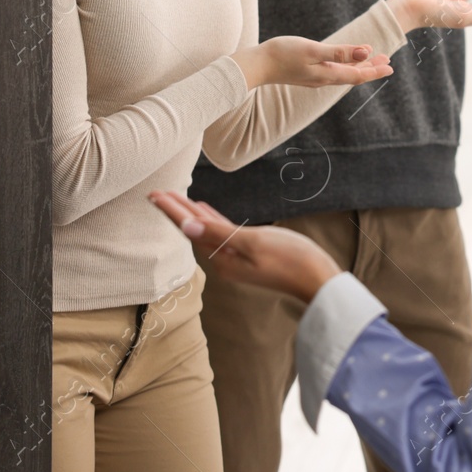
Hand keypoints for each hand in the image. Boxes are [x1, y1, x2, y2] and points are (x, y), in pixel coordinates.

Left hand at [148, 190, 339, 302]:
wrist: (318, 279)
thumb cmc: (291, 260)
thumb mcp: (254, 244)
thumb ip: (219, 235)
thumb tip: (186, 228)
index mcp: (223, 258)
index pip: (190, 229)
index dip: (172, 210)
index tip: (152, 194)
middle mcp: (225, 259)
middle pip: (194, 229)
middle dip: (175, 210)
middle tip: (155, 192)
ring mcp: (237, 256)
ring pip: (206, 229)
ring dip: (190, 213)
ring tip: (175, 197)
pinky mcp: (250, 252)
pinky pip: (221, 232)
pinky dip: (211, 220)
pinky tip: (205, 210)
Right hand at [232, 37, 392, 89]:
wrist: (256, 65)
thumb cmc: (282, 54)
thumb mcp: (313, 49)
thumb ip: (339, 52)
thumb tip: (364, 53)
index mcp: (327, 74)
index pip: (357, 74)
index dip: (375, 70)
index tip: (390, 66)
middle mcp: (323, 79)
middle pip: (353, 75)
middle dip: (370, 68)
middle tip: (387, 61)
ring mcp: (314, 78)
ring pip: (343, 74)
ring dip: (358, 67)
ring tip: (371, 59)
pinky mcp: (306, 74)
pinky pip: (332, 72)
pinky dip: (344, 66)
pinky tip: (343, 62)